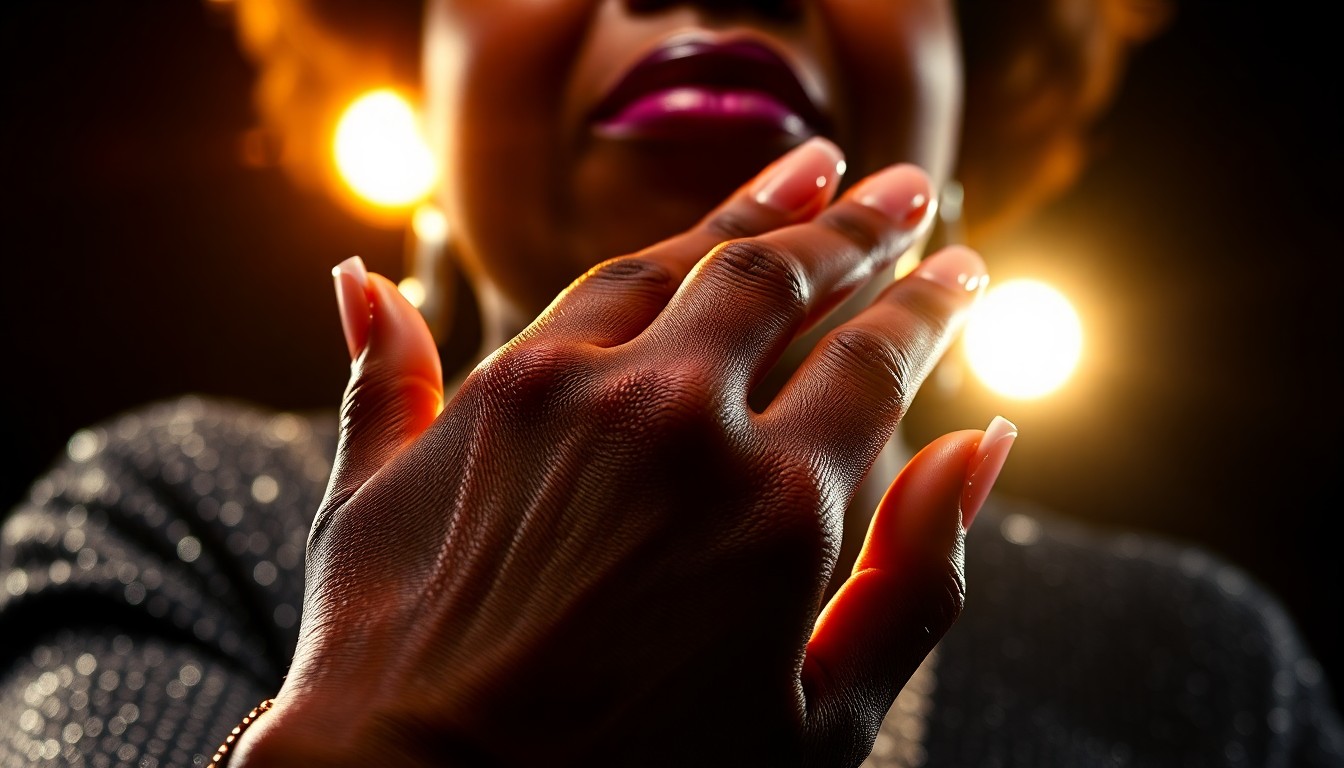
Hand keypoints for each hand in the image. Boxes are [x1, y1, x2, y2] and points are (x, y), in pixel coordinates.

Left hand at [234, 138, 1004, 766]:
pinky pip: (576, 287)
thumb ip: (917, 587)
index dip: (933, 305)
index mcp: (780, 510)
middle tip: (904, 193)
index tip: (963, 270)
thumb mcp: (818, 732)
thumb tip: (984, 447)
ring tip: (812, 170)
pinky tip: (674, 231)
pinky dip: (642, 249)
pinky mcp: (484, 395)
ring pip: (685, 257)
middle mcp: (677, 423)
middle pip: (790, 277)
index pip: (880, 360)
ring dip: (758, 207)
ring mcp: (571, 394)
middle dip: (860, 226)